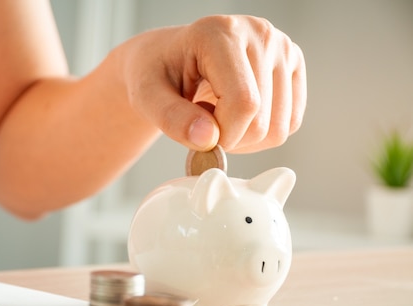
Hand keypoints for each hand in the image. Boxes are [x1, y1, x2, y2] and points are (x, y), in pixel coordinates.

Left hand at [117, 15, 306, 152]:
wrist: (168, 58)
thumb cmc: (156, 74)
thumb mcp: (145, 96)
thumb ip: (171, 118)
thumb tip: (208, 139)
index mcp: (220, 33)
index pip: (243, 102)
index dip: (223, 135)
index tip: (198, 136)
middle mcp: (259, 33)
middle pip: (262, 120)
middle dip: (230, 139)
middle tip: (202, 124)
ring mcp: (282, 47)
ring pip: (279, 128)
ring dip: (245, 139)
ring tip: (217, 116)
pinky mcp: (293, 65)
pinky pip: (290, 123)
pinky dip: (262, 134)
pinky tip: (236, 115)